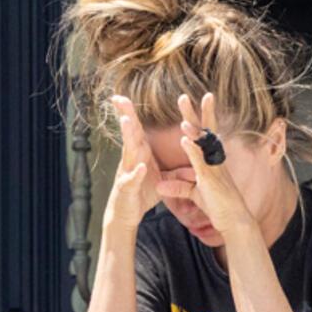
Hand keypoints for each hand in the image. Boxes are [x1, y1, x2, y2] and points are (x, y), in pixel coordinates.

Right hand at [105, 95, 161, 228]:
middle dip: (125, 116)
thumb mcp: (160, 178)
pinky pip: (132, 179)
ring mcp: (127, 173)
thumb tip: (191, 161)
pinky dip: (136, 173)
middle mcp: (131, 160)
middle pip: (129, 135)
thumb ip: (174, 168)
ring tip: (127, 123)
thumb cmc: (140, 194)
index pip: (136, 130)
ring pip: (128, 153)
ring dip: (128, 138)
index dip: (132, 113)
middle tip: (120, 99)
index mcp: (139, 154)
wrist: (126, 215)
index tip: (125, 96)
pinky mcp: (128, 188)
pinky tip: (141, 166)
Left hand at [155, 93, 253, 234]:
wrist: (234, 220)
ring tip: (181, 114)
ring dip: (192, 128)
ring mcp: (213, 167)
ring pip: (203, 143)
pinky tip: (184, 139)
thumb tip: (160, 185)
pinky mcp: (210, 178)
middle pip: (204, 131)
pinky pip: (200, 161)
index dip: (198, 117)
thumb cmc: (217, 205)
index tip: (192, 101)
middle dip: (194, 113)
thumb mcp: (194, 193)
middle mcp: (214, 159)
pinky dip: (192, 149)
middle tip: (183, 96)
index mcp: (211, 159)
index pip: (204, 134)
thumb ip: (178, 187)